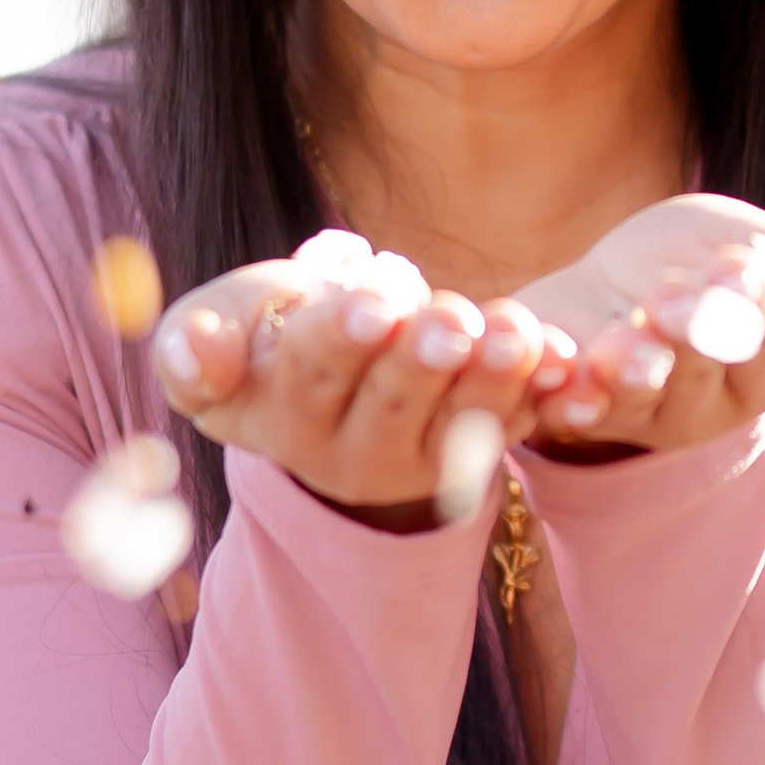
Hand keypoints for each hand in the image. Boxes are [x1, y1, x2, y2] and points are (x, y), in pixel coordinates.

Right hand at [153, 230, 569, 520]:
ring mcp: (419, 459)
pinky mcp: (475, 454)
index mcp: (280, 414)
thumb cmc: (266, 340)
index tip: (376, 305)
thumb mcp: (218, 332)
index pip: (311, 373)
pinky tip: (566, 361)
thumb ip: (198, 344)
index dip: (344, 336)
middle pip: (393, 401)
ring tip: (516, 334)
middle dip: (425, 357)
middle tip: (454, 320)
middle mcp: (348, 452)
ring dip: (494, 376)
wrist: (328, 392)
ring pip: (461, 421)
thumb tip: (203, 352)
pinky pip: (514, 425)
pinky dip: (544, 394)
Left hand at [516, 194, 764, 456]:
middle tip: (670, 300)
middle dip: (691, 335)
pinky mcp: (575, 408)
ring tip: (620, 354)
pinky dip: (568, 397)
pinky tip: (562, 376)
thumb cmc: (696, 264)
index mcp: (764, 365)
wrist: (607, 289)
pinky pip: (571, 410)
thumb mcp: (752, 246)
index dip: (759, 304)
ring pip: (640, 396)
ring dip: (633, 371)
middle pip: (704, 374)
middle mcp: (707, 402)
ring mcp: (640, 412)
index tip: (745, 268)